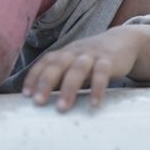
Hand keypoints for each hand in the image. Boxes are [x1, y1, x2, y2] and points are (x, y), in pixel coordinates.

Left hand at [22, 26, 142, 111]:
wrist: (123, 41)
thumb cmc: (93, 58)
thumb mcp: (75, 63)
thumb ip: (62, 77)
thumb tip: (43, 100)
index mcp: (64, 53)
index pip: (45, 62)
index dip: (34, 76)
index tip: (26, 95)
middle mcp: (75, 52)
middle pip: (57, 64)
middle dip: (46, 83)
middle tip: (38, 102)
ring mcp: (92, 55)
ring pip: (77, 68)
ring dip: (68, 88)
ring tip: (62, 108)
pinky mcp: (109, 60)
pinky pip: (102, 73)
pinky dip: (97, 88)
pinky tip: (94, 104)